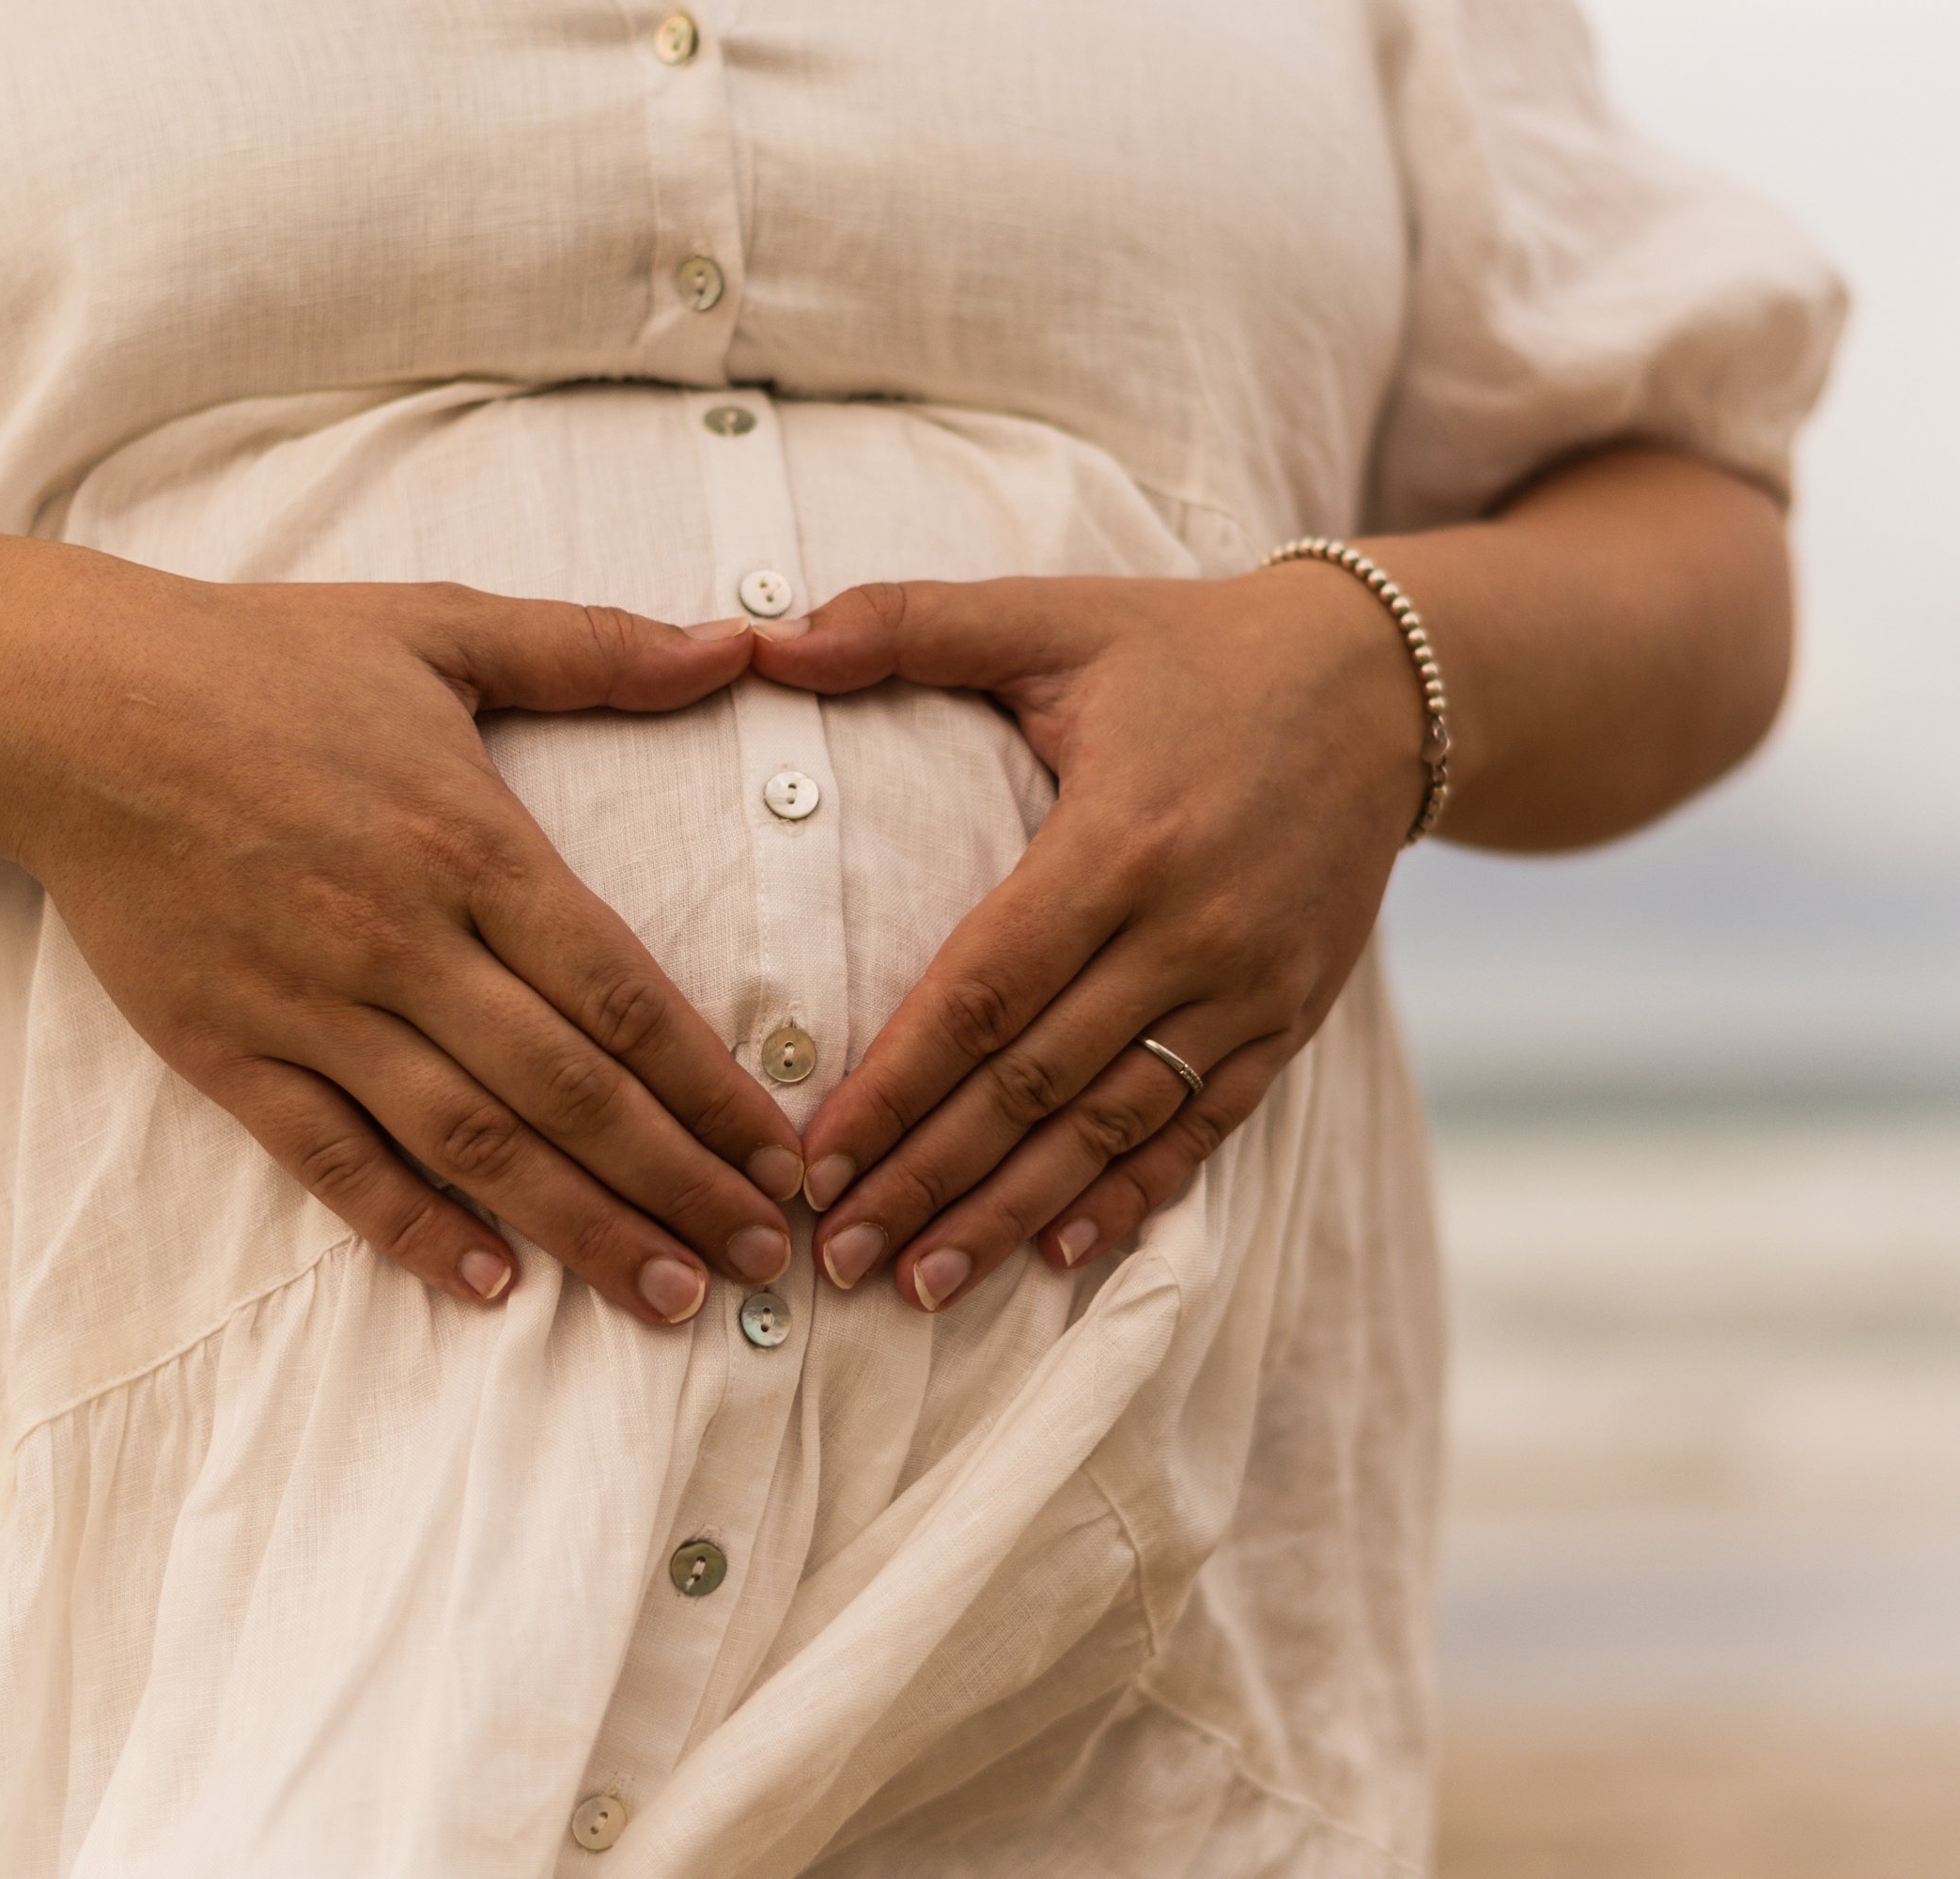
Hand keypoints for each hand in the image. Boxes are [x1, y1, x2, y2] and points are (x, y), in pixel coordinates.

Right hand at [0, 553, 803, 1325]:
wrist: (63, 706)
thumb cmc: (259, 660)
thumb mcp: (439, 627)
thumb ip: (595, 648)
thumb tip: (740, 643)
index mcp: (468, 840)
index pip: (620, 991)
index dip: (711, 1084)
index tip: (780, 1154)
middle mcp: (403, 937)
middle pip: (568, 1089)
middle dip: (679, 1181)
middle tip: (762, 1260)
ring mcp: (313, 1004)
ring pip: (471, 1144)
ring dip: (581, 1228)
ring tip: (670, 1296)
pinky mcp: (228, 1051)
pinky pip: (334, 1160)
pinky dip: (412, 1229)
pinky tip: (489, 1287)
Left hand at [749, 567, 1429, 1309]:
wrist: (1387, 683)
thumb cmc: (1192, 648)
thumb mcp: (1056, 616)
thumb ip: (907, 624)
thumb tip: (759, 640)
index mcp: (1119, 838)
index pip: (982, 992)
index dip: (894, 1086)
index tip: (813, 1162)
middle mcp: (1190, 929)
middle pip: (1035, 1085)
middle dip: (927, 1179)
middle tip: (836, 1256)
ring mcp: (1249, 985)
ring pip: (1112, 1127)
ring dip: (1013, 1213)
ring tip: (920, 1284)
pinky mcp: (1290, 1017)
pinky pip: (1204, 1127)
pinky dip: (1132, 1196)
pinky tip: (1062, 1253)